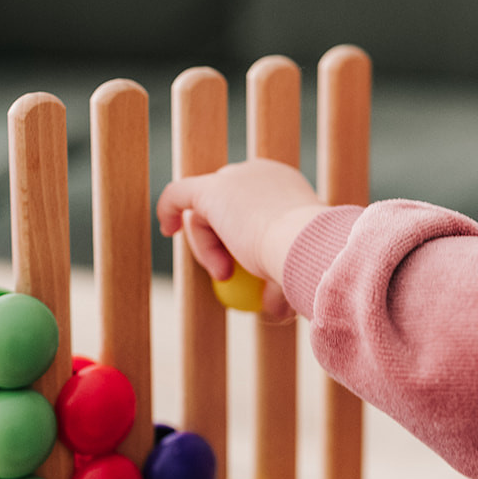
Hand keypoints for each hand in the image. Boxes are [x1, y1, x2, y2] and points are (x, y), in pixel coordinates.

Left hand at [156, 160, 329, 317]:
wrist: (309, 247)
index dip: (240, 236)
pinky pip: (178, 194)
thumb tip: (276, 305)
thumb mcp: (295, 270)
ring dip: (208, 248)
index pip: (250, 206)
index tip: (242, 266)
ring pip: (205, 213)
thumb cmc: (308, 260)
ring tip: (225, 274)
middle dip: (222, 241)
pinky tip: (167, 229)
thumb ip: (280, 279)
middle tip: (228, 274)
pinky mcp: (211, 190)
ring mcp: (235, 177)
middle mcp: (260, 173)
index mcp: (285, 185)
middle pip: (225, 205)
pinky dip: (169, 210)